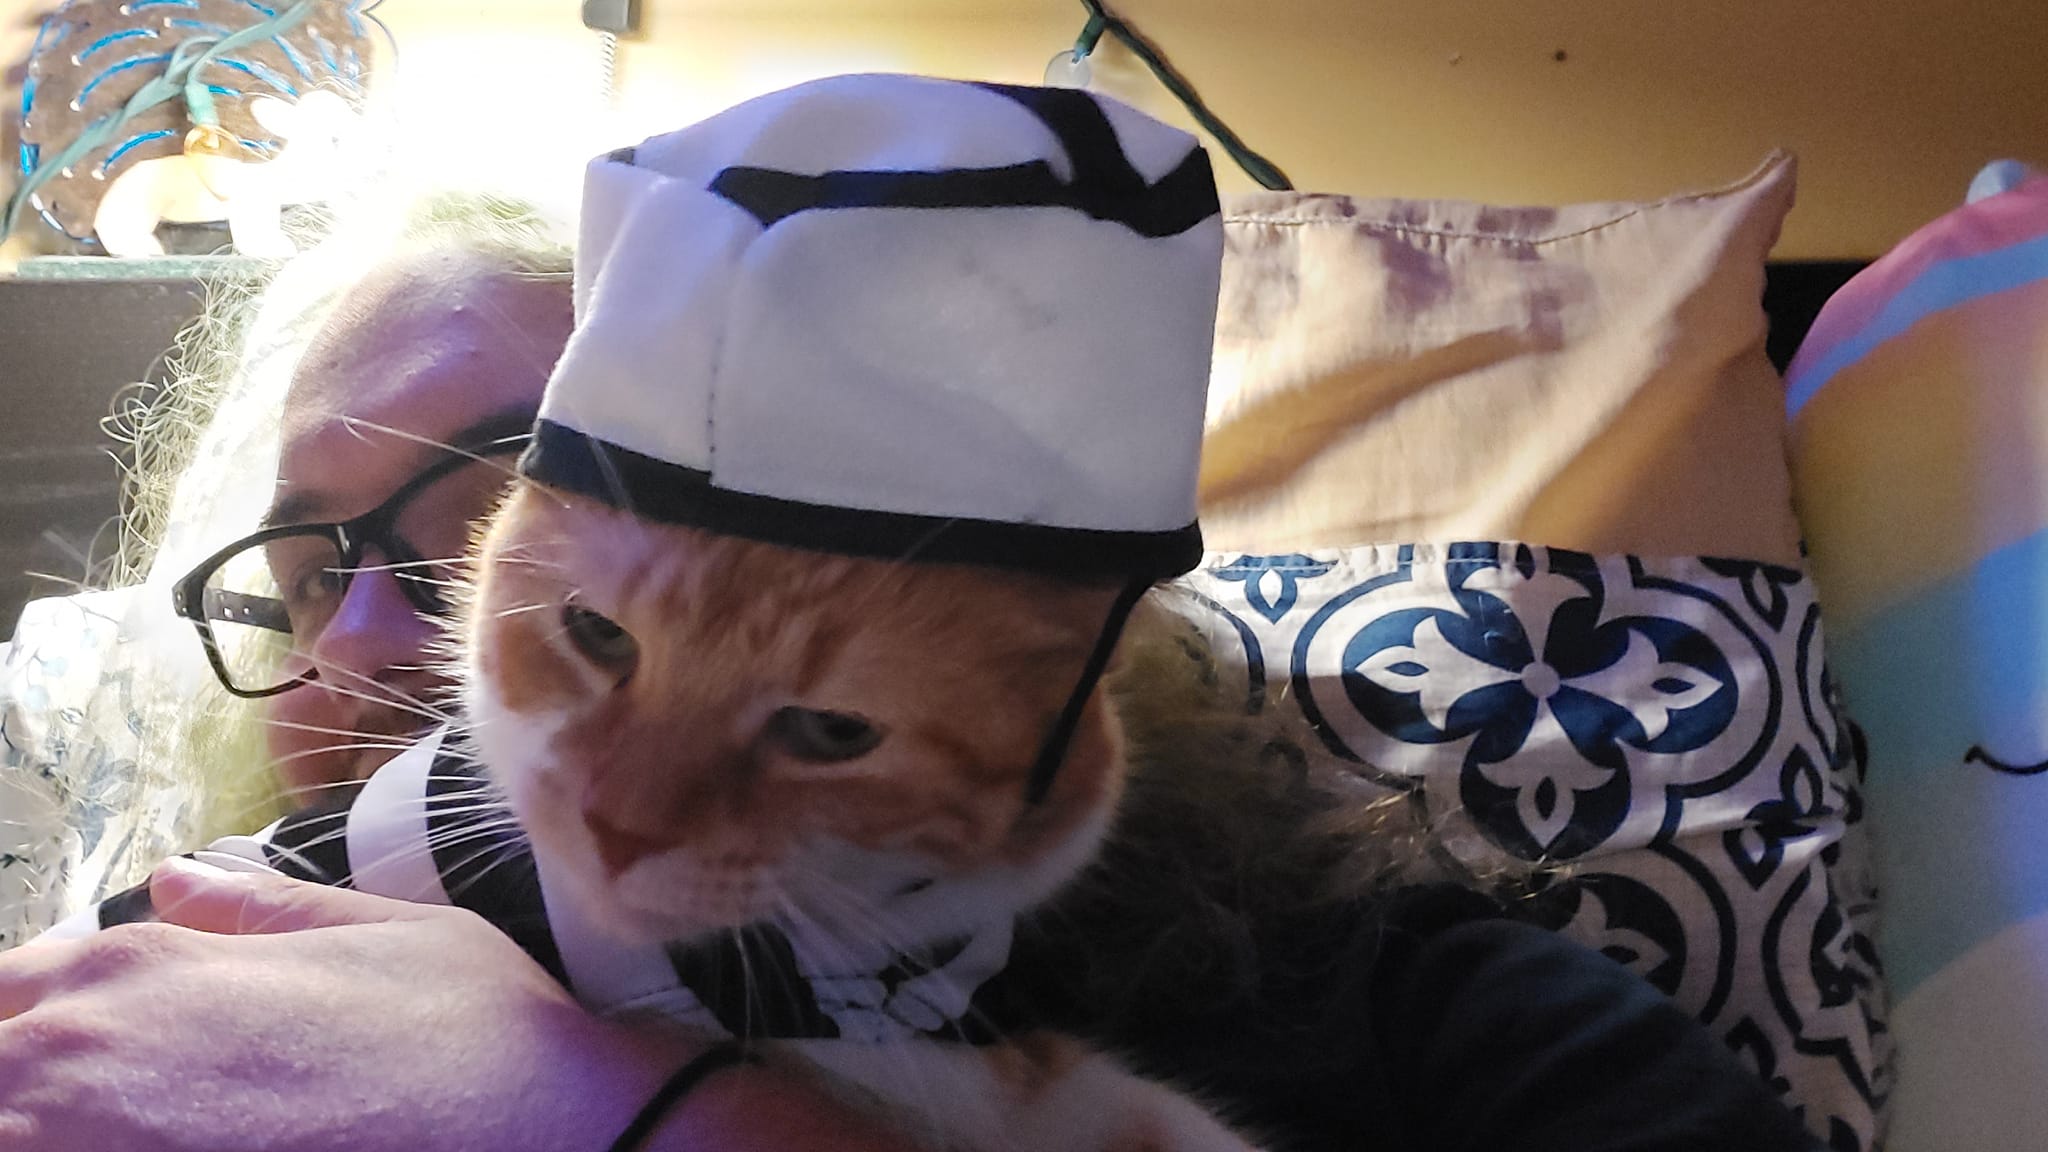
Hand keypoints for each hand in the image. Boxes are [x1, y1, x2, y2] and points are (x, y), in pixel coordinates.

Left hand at [0, 859, 683, 1151]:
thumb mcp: (381, 932)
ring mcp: (89, 1143)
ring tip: (154, 1132)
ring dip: (52, 1125)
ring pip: (9, 1124)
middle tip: (128, 1109)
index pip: (7, 992)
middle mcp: (84, 1050)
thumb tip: (174, 883)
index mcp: (136, 964)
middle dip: (35, 1085)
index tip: (99, 1064)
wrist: (549, 1132)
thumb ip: (258, 908)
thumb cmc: (476, 1034)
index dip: (39, 1027)